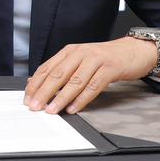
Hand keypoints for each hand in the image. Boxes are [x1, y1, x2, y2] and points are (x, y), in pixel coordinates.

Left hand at [23, 37, 159, 114]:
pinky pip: (93, 85)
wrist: (132, 50)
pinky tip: (74, 108)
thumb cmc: (104, 59)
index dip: (36, 84)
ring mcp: (95, 59)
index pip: (47, 68)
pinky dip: (82, 99)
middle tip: (35, 106)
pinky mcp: (109, 68)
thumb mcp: (79, 61)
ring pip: (74, 81)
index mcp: (69, 51)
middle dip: (44, 92)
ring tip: (52, 110)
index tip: (27, 98)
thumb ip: (60, 71)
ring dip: (61, 98)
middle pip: (58, 74)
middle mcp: (80, 53)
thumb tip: (35, 83)